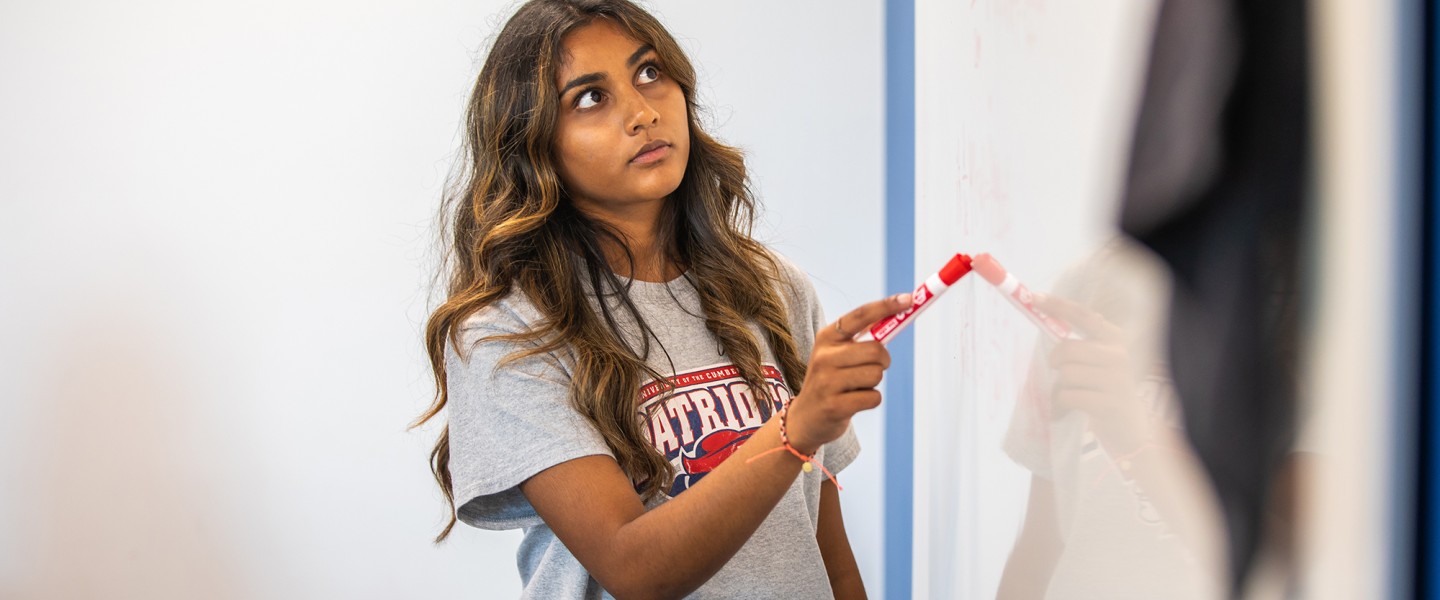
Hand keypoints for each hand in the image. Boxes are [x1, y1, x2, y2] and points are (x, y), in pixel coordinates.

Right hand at [784, 293, 910, 453]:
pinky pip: (873, 397)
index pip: (860, 315)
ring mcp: (827, 382)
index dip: (886, 306)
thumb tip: (898, 315)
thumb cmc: (831, 380)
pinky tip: (854, 401)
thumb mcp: (837, 354)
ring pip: (876, 374)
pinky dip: (871, 400)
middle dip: (883, 360)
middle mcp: (824, 356)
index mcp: (827, 337)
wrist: (805, 418)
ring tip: (856, 386)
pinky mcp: (834, 406)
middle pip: (876, 350)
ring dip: (874, 382)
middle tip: (874, 367)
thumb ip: (863, 338)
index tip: (909, 299)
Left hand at [1036, 294, 1149, 445]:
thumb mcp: (1103, 362)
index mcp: (1118, 340)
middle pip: (1068, 348)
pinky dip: (1061, 404)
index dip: (1057, 305)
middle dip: (1055, 360)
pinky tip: (1072, 408)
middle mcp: (1121, 356)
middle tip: (1057, 369)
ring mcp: (1117, 380)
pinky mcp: (1108, 403)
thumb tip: (1048, 316)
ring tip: (1072, 394)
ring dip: (1060, 387)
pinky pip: (1067, 396)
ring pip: (1066, 374)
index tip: (1034, 298)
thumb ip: (1084, 344)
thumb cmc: (1109, 390)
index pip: (1084, 316)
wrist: (1132, 429)